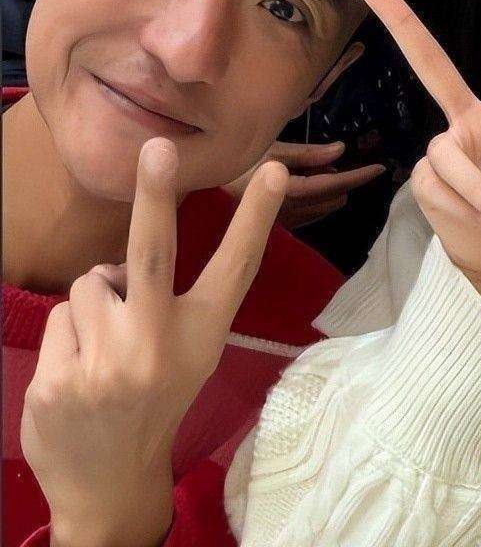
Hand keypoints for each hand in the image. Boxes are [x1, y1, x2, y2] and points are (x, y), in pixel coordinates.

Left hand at [21, 139, 287, 546]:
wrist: (111, 483)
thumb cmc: (156, 398)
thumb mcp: (190, 352)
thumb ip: (167, 303)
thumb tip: (121, 260)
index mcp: (202, 335)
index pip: (235, 265)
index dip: (256, 215)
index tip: (272, 169)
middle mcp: (159, 347)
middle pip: (153, 253)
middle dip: (156, 194)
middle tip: (157, 148)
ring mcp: (107, 367)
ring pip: (89, 285)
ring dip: (95, 305)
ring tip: (106, 349)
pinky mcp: (59, 383)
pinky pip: (59, 320)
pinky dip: (68, 338)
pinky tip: (80, 375)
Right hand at [223, 140, 384, 229]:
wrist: (199, 191)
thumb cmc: (235, 164)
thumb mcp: (271, 152)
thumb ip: (307, 154)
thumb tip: (342, 150)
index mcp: (289, 192)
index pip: (333, 184)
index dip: (358, 176)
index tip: (380, 169)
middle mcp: (290, 213)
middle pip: (332, 198)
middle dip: (341, 181)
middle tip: (329, 162)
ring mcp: (285, 225)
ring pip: (323, 209)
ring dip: (329, 191)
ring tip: (313, 170)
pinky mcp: (279, 230)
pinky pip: (310, 215)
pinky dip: (317, 200)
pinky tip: (305, 185)